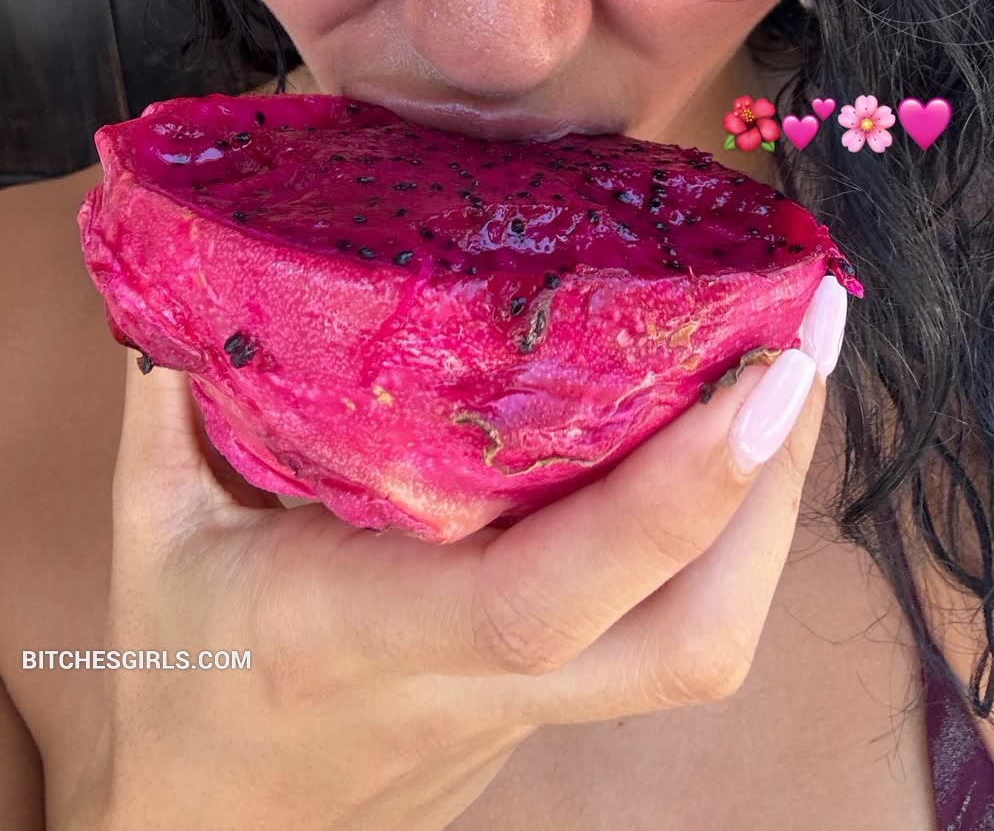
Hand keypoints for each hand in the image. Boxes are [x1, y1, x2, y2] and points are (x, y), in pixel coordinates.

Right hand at [72, 296, 833, 830]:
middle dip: (773, 486)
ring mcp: (535, 705)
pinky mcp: (567, 694)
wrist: (228, 827)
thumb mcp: (152, 530)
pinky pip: (685, 625)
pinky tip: (744, 424)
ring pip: (708, 646)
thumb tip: (211, 252)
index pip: (537, 595)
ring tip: (800, 357)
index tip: (752, 374)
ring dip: (776, 503)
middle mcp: (475, 684)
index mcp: (359, 632)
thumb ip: (179, 395)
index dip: (667, 495)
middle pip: (683, 640)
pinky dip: (739, 524)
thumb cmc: (181, 670)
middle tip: (810, 330)